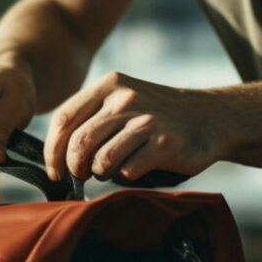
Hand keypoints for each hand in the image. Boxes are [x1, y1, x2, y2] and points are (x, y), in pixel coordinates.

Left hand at [44, 71, 224, 181]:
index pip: (64, 119)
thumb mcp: (123, 100)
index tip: (54, 170)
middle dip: (74, 167)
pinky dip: (125, 176)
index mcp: (109, 85)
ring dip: (99, 173)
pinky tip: (133, 169)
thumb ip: (92, 117)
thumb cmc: (157, 117)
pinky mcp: (164, 144)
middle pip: (79, 142)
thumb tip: (56, 153)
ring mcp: (146, 121)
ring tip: (107, 172)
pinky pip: (128, 170)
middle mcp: (126, 99)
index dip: (52, 150)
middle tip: (81, 176)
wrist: (209, 117)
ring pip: (101, 159)